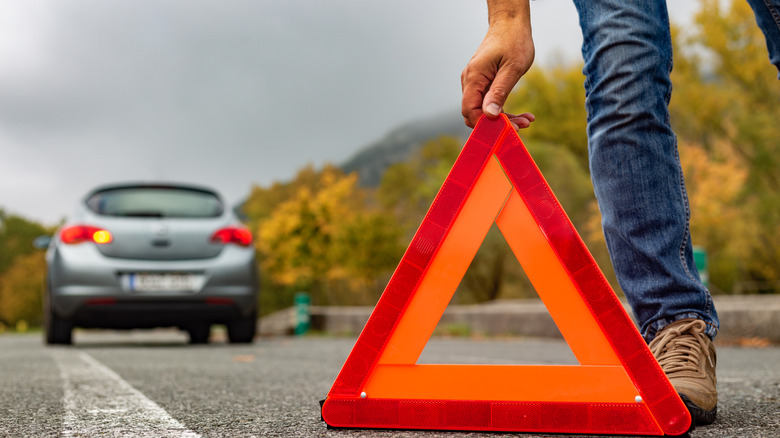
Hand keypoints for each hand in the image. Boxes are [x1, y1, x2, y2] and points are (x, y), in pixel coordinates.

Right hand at [461, 3, 534, 130]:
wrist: (510, 24)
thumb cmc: (513, 41)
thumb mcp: (512, 68)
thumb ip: (499, 92)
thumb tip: (489, 114)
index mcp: (474, 77)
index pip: (470, 111)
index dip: (486, 124)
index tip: (508, 128)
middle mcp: (470, 81)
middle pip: (476, 113)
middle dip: (497, 124)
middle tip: (522, 126)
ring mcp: (476, 83)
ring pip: (485, 110)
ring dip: (504, 118)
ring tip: (526, 120)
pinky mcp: (484, 83)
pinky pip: (490, 103)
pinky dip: (504, 110)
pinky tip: (522, 114)